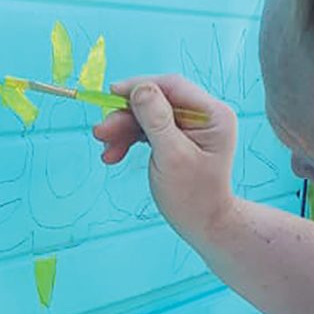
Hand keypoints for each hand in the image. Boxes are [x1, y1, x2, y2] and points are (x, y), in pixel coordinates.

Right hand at [93, 75, 237, 241]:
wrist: (204, 226)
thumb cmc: (193, 197)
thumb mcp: (172, 157)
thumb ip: (156, 120)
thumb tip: (139, 88)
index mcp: (212, 114)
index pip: (172, 87)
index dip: (140, 87)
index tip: (111, 94)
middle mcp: (204, 116)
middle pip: (157, 101)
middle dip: (127, 116)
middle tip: (101, 132)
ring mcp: (191, 128)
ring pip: (149, 116)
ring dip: (124, 130)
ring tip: (106, 150)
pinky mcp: (178, 139)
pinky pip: (150, 130)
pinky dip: (130, 140)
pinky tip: (114, 153)